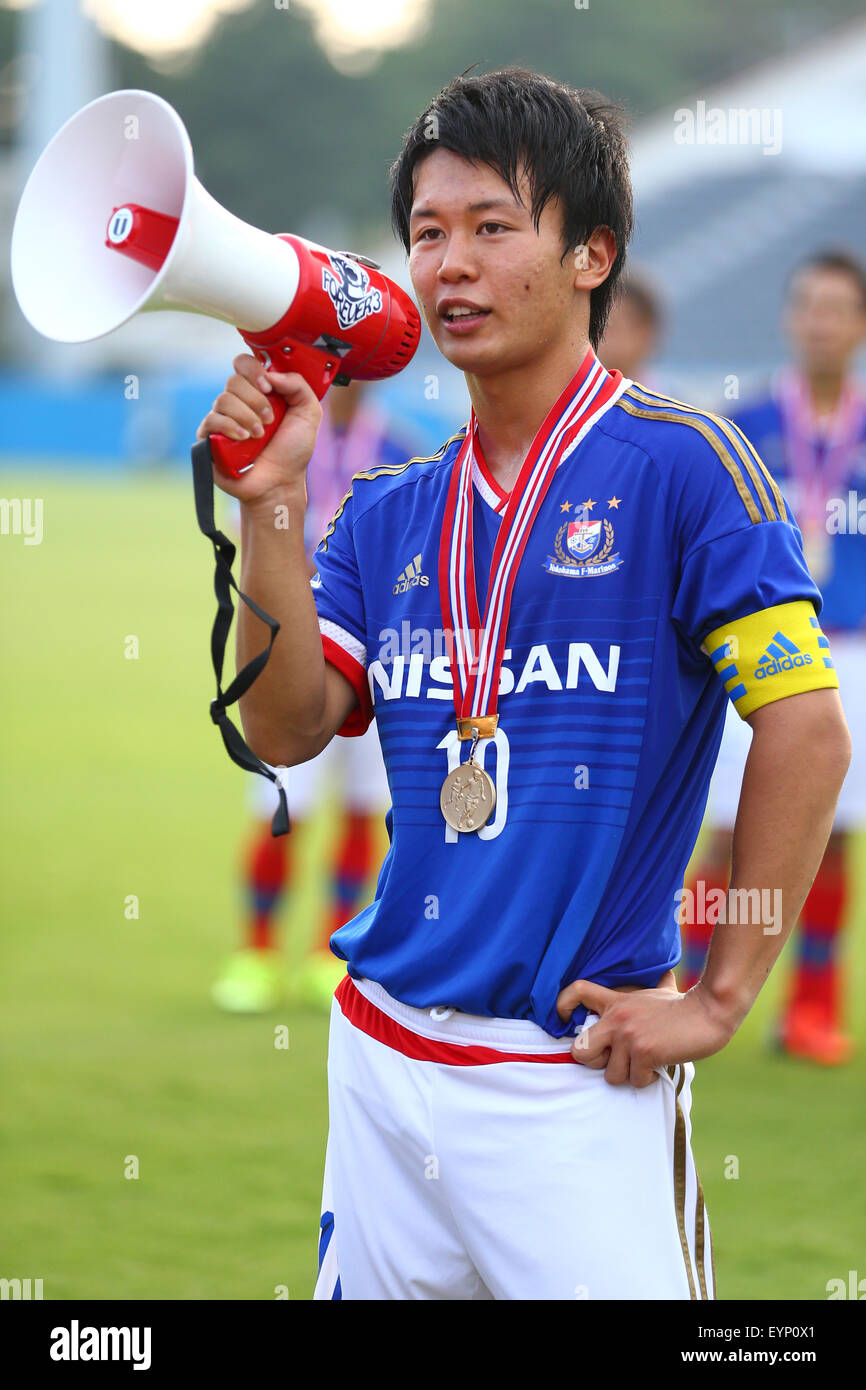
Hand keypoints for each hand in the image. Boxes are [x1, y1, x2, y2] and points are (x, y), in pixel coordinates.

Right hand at [195, 354, 322, 505]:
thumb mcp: (309, 413)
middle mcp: (238, 402)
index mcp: (258, 391)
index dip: (254, 370)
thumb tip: (270, 373)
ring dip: (246, 416)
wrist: (280, 482)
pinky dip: (230, 427)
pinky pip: (212, 420)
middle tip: (269, 421)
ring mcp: (222, 419)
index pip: (244, 363)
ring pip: (223, 399)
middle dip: (256, 400)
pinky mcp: (210, 437)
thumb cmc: (292, 450)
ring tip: (259, 435)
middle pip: (234, 380)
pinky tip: (243, 440)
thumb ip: (298, 384)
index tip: (268, 387)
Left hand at [555, 977, 735, 1087]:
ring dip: (629, 1074)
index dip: (561, 1005)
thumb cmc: (683, 1006)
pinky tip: (659, 1064)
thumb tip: (659, 980)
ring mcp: (628, 1035)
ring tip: (646, 1061)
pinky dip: (648, 1078)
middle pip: (579, 1051)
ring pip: (611, 1075)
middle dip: (595, 1063)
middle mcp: (617, 1018)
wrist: (709, 1012)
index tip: (563, 1018)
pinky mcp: (644, 1052)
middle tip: (615, 1059)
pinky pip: (635, 1080)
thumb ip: (640, 998)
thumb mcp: (654, 994)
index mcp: (616, 1002)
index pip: (577, 991)